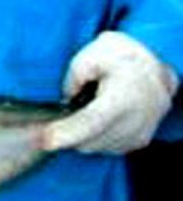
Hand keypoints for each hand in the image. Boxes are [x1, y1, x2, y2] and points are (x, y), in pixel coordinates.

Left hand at [42, 31, 177, 153]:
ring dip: (78, 134)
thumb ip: (75, 76)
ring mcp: (136, 137)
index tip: (44, 140)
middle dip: (64, 132)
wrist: (156, 72)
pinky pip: (104, 147)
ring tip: (81, 105)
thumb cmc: (123, 58)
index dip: (65, 134)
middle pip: (87, 140)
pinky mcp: (136, 143)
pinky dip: (91, 136)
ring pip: (92, 147)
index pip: (91, 123)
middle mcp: (133, 124)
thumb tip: (64, 100)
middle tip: (49, 115)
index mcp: (123, 99)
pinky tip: (93, 113)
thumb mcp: (94, 53)